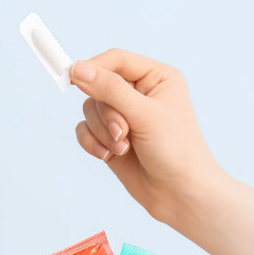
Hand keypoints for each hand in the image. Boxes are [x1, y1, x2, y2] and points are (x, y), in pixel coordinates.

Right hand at [69, 49, 225, 223]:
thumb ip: (109, 89)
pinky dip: (92, 143)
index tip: (72, 78)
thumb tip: (77, 69)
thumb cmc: (176, 150)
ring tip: (123, 148)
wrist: (181, 194)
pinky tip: (108, 156)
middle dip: (106, 113)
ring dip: (101, 132)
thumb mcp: (144, 114)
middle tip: (123, 133)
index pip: (115, 60)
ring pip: (90, 110)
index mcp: (156, 77)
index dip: (93, 67)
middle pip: (98, 86)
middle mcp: (139, 93)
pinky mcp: (111, 138)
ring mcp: (124, 116)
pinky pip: (85, 130)